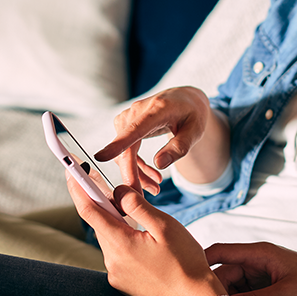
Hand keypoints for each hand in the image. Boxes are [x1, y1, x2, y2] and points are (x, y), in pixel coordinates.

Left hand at [66, 176, 226, 295]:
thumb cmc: (186, 263)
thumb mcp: (165, 226)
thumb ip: (137, 206)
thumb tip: (118, 192)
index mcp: (120, 244)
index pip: (88, 209)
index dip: (78, 187)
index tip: (72, 170)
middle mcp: (112, 261)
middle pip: (100, 224)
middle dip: (104, 204)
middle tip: (117, 190)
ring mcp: (116, 275)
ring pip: (110, 239)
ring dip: (118, 225)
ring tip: (142, 220)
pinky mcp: (123, 284)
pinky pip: (118, 256)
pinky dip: (125, 242)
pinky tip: (146, 243)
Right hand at [94, 87, 221, 194]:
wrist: (186, 99)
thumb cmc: (193, 113)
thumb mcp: (195, 131)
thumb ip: (179, 147)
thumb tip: (159, 164)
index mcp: (157, 110)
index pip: (134, 129)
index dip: (117, 144)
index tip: (101, 157)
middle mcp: (138, 111)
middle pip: (127, 148)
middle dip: (132, 175)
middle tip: (145, 196)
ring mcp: (129, 117)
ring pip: (124, 152)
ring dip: (136, 173)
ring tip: (155, 187)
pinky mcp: (126, 124)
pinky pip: (126, 150)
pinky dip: (135, 166)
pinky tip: (152, 176)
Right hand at [207, 243, 296, 295]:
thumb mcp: (284, 294)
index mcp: (258, 252)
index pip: (220, 252)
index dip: (201, 264)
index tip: (188, 281)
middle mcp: (255, 260)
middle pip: (223, 273)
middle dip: (218, 292)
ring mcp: (259, 273)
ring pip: (233, 286)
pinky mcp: (265, 285)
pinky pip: (244, 293)